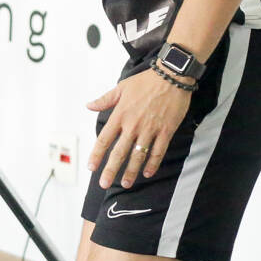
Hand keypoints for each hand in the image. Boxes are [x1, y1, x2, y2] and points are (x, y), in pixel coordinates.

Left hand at [86, 69, 193, 188]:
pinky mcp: (166, 131)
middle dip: (111, 170)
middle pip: (119, 152)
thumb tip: (89, 105)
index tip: (92, 167)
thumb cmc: (146, 81)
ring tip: (126, 183)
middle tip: (104, 183)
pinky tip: (148, 172)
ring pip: (138, 155)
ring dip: (131, 171)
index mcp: (120, 115)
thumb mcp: (121, 88)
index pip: (105, 139)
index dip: (97, 155)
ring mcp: (150, 129)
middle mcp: (133, 125)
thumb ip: (105, 100)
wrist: (171, 76)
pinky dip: (153, 163)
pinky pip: (158, 151)